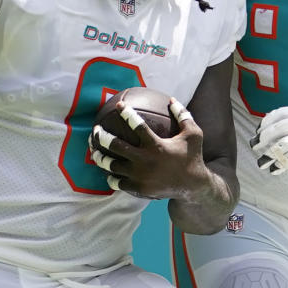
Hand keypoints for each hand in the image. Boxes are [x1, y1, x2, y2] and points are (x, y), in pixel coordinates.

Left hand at [89, 97, 208, 198]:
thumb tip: (172, 99)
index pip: (137, 126)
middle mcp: (145, 160)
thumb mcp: (194, 134)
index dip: (126, 114)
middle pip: (116, 146)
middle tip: (96, 131)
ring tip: (93, 152)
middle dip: (102, 137)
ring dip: (100, 158)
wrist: (193, 186)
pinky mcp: (139, 188)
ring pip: (113, 166)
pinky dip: (111, 177)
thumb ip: (183, 116)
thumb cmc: (192, 157)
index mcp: (156, 145)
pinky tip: (107, 173)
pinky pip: (119, 182)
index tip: (119, 106)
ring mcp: (140, 176)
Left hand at [250, 107, 287, 180]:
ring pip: (285, 144)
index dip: (268, 121)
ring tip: (262, 163)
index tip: (258, 131)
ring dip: (270, 154)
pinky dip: (282, 164)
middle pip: (282, 127)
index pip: (284, 113)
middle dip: (265, 138)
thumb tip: (267, 135)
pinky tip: (275, 170)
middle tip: (254, 146)